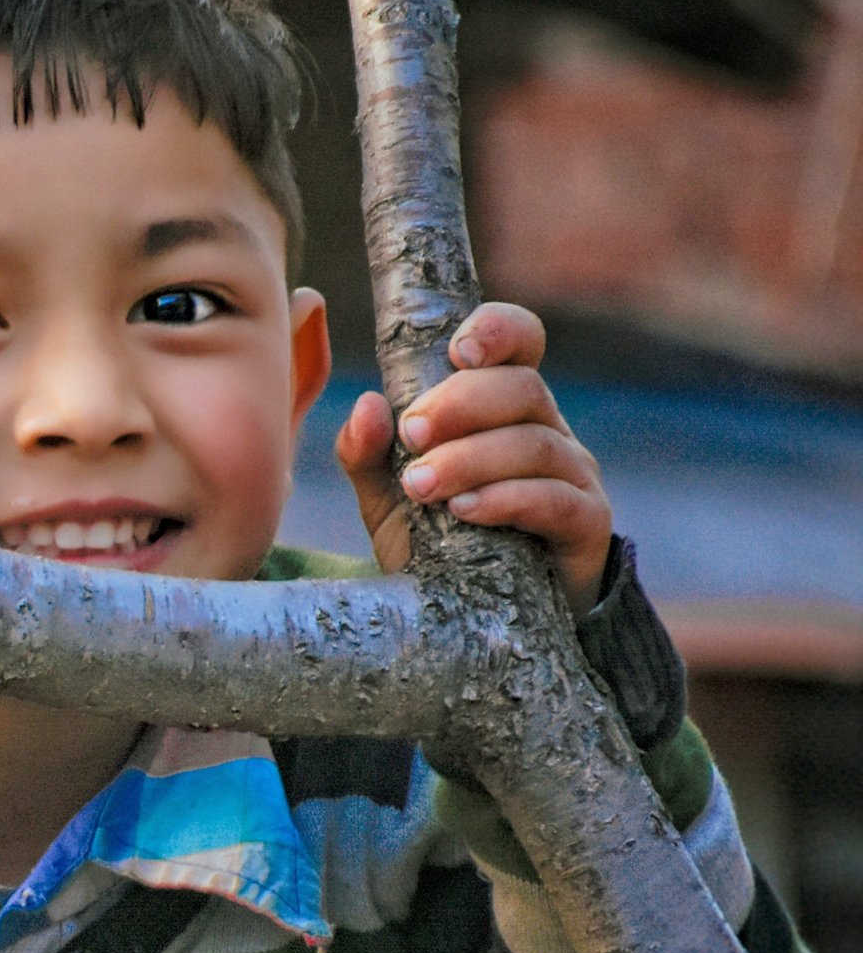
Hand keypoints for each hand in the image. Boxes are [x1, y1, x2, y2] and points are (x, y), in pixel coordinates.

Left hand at [335, 302, 611, 616]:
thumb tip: (367, 403)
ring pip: (536, 442)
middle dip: (461, 404)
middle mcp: (545, 430)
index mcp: (502, 407)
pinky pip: (555, 499)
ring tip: (421, 486)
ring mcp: (572, 476)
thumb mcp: (386, 498)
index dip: (497, 330)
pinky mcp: (586, 525)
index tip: (456, 350)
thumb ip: (368, 454)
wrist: (476, 622)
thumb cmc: (436, 544)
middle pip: (522, 387)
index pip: (520, 343)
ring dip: (471, 458)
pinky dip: (506, 499)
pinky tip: (465, 511)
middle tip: (411, 435)